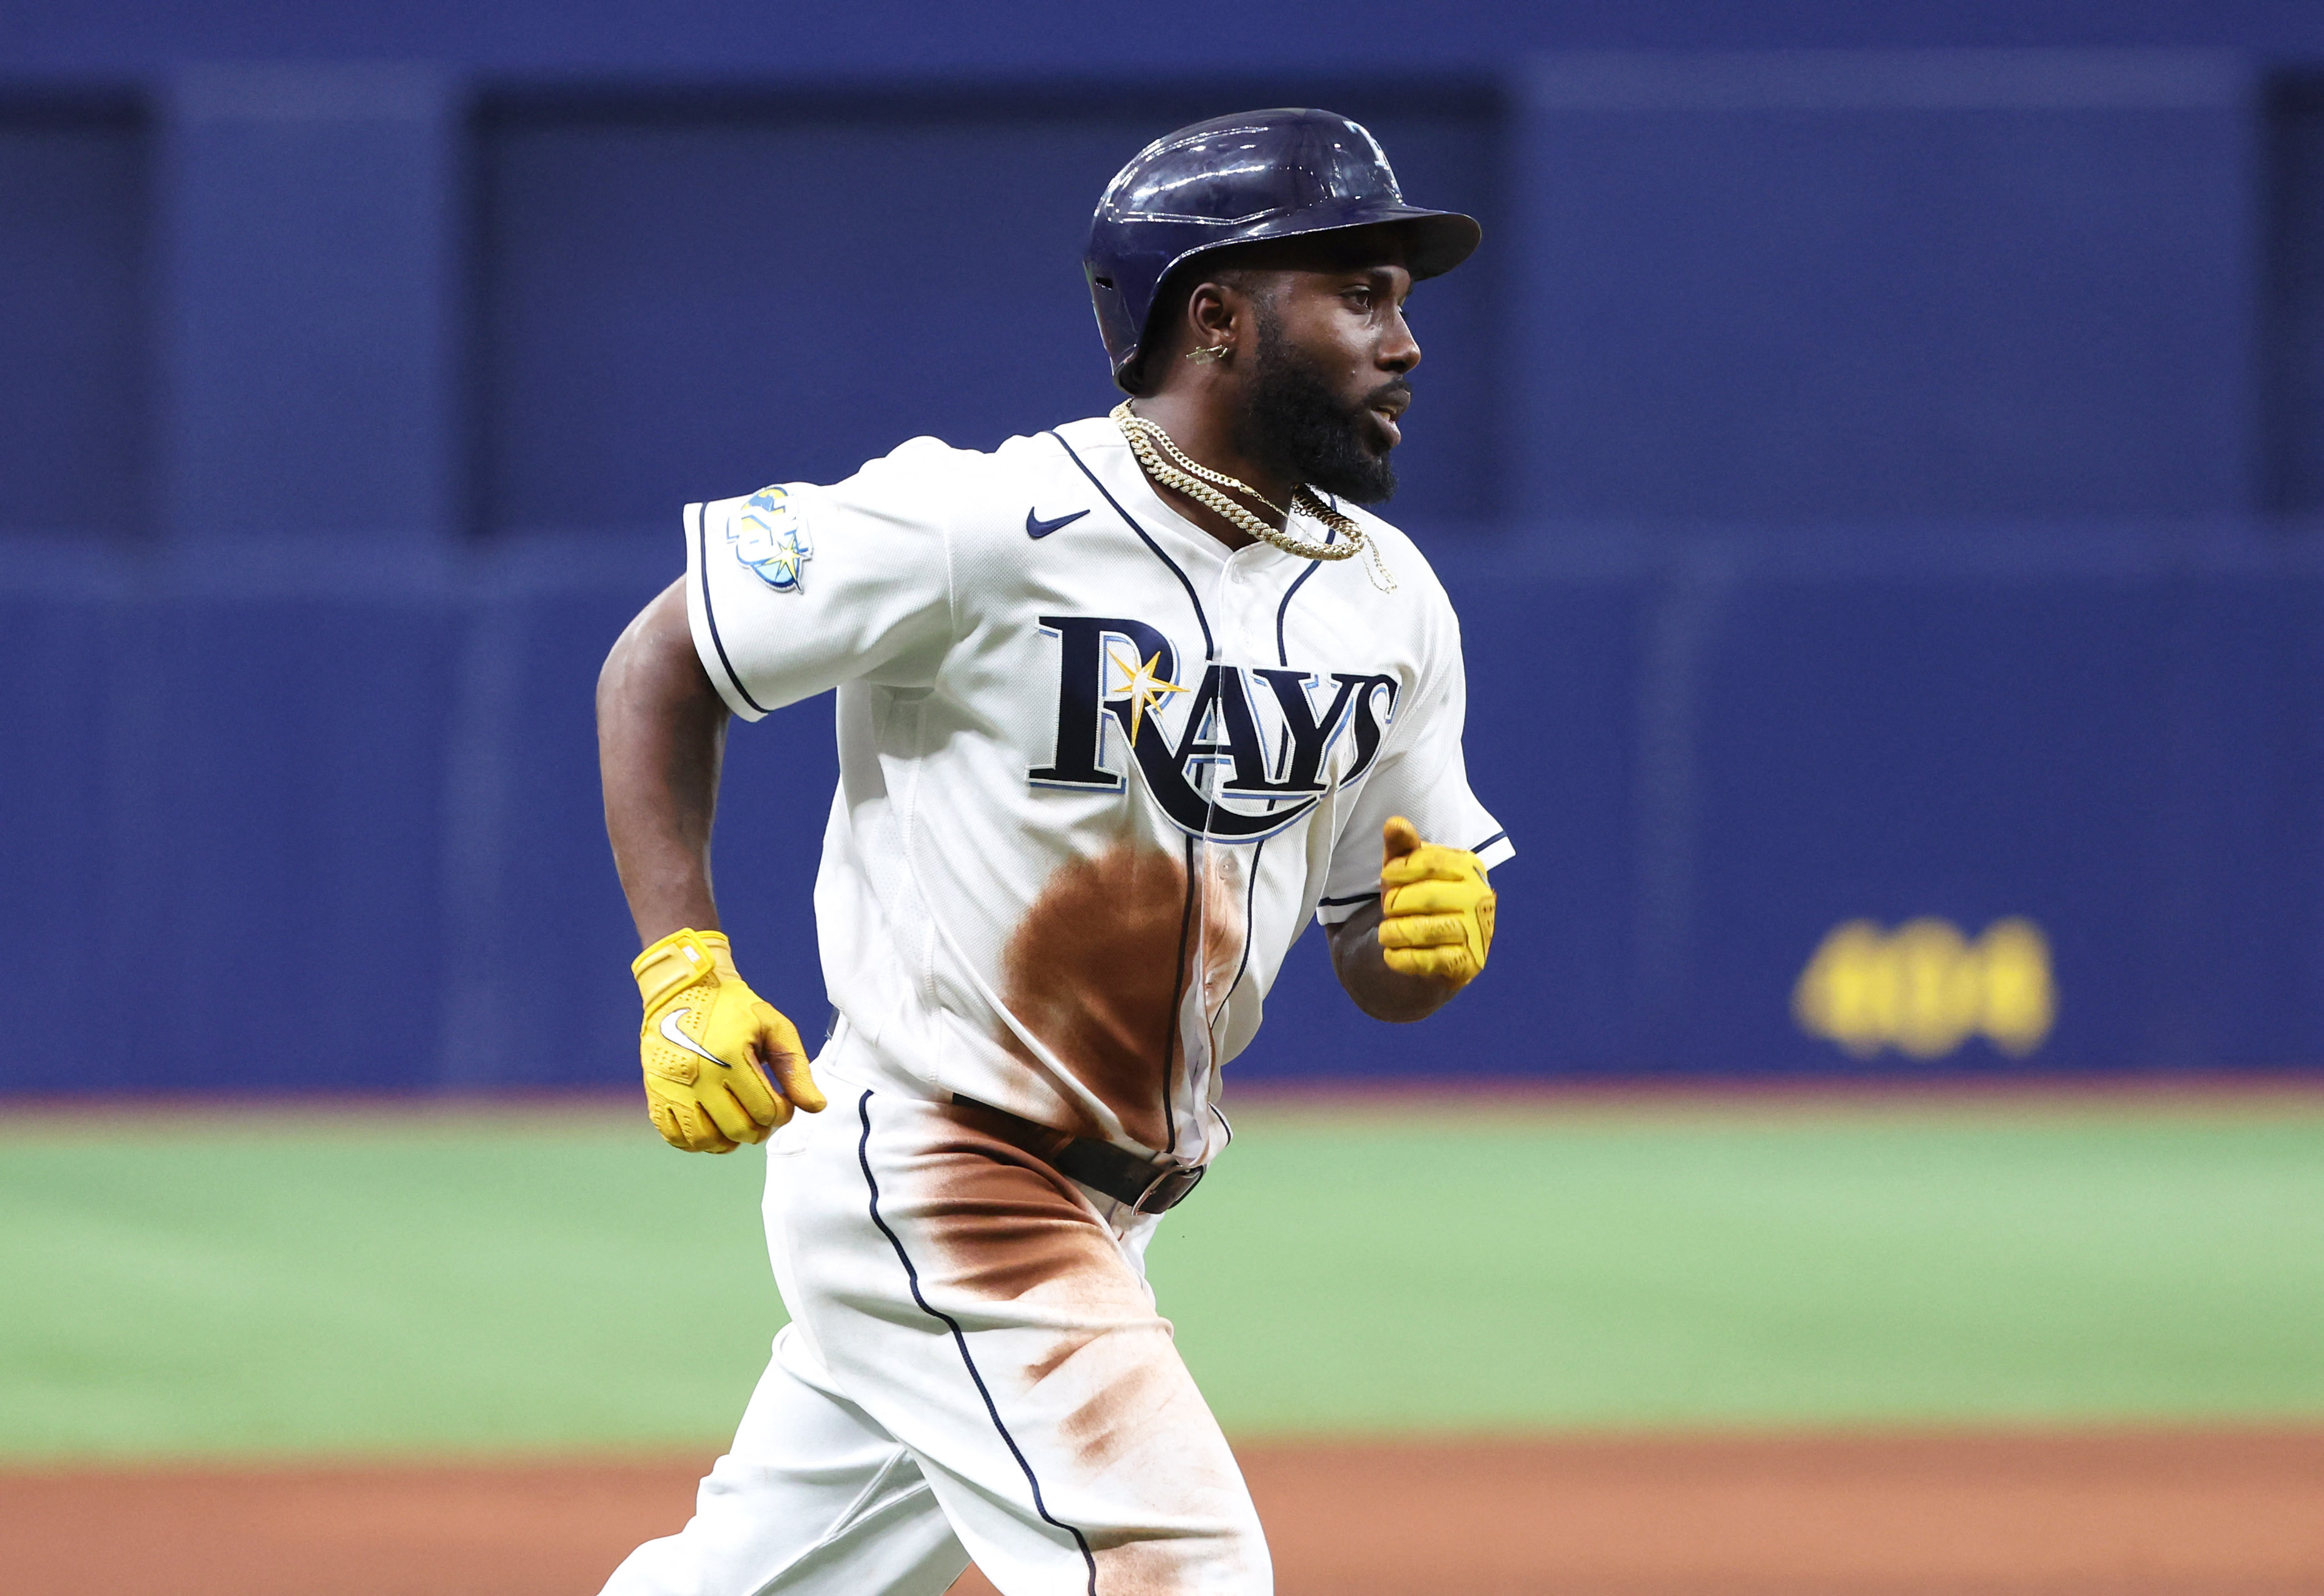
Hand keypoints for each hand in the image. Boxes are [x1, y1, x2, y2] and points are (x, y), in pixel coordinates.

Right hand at [631, 929, 825, 1151]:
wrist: (683, 989)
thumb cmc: (733, 1007)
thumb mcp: (773, 1027)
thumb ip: (796, 1068)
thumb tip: (816, 1106)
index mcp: (731, 1057)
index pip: (766, 1111)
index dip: (783, 1112)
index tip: (782, 1099)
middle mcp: (699, 1075)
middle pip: (739, 1130)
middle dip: (761, 1128)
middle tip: (763, 1112)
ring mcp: (672, 1087)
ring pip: (706, 1141)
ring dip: (729, 1140)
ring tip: (739, 1122)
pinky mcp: (655, 1092)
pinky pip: (675, 1137)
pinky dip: (696, 1142)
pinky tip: (712, 1126)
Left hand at [1375, 816, 1495, 987]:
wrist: (1426, 955)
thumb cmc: (1414, 904)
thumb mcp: (1403, 872)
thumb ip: (1400, 847)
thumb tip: (1395, 823)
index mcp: (1469, 867)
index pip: (1432, 862)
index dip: (1401, 869)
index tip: (1386, 877)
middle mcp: (1481, 898)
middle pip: (1428, 897)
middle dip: (1396, 904)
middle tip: (1387, 911)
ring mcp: (1479, 933)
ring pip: (1429, 930)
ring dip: (1396, 932)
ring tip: (1385, 934)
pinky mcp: (1469, 964)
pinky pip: (1431, 960)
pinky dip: (1403, 958)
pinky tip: (1391, 955)